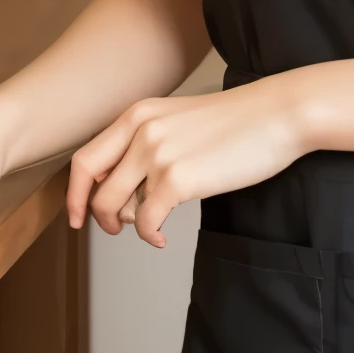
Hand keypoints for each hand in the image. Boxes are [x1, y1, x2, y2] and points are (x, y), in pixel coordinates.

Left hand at [67, 76, 313, 245]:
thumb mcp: (181, 120)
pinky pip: (146, 222)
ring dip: (127, 226)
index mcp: (138, 114)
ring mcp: (157, 154)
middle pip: (92, 186)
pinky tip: (163, 238)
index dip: (75, 192)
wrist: (278, 114)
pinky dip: (150, 237)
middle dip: (96, 215)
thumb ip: (150, 143)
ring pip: (114, 206)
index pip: (86, 158)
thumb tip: (129, 186)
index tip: (78, 215)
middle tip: (112, 230)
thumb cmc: (240, 121)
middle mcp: (140, 131)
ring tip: (150, 229)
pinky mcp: (178, 178)